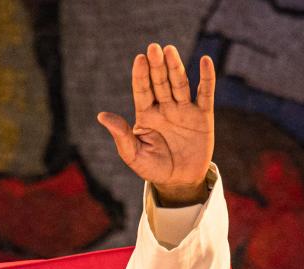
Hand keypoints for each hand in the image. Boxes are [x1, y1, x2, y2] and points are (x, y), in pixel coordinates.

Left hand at [97, 44, 214, 205]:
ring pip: (180, 84)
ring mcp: (184, 110)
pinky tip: (205, 61)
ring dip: (176, 67)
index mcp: (146, 116)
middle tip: (153, 48)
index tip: (139, 59)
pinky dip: (206, 78)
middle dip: (157, 66)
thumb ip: (120, 134)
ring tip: (170, 50)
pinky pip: (205, 93)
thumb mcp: (133, 155)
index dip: (141, 75)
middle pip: (160, 83)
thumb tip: (101, 116)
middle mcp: (164, 109)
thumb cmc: (153, 169)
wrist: (179, 181)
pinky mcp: (203, 115)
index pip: (142, 91)